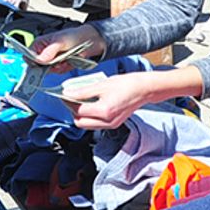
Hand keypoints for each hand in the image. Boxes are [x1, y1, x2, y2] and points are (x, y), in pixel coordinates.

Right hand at [31, 24, 105, 71]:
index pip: (28, 56)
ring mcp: (50, 61)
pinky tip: (69, 61)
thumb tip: (40, 59)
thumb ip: (50, 50)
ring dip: (58, 66)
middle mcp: (42, 53)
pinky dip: (64, 68)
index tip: (42, 63)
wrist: (88, 41)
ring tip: (66, 58)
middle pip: (36, 66)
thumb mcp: (61, 41)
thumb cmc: (73, 36)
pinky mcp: (57, 67)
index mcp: (39, 44)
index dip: (33, 61)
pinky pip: (57, 72)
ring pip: (48, 71)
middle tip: (59, 60)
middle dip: (48, 66)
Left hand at [70, 65, 203, 129]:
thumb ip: (83, 91)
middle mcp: (107, 121)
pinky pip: (96, 124)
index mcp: (104, 111)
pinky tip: (92, 104)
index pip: (78, 110)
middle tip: (71, 98)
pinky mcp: (114, 124)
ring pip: (87, 125)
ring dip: (81, 114)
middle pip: (80, 122)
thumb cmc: (127, 84)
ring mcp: (111, 124)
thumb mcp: (102, 84)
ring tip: (82, 100)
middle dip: (73, 111)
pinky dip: (90, 116)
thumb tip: (67, 93)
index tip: (65, 94)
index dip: (69, 102)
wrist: (144, 89)